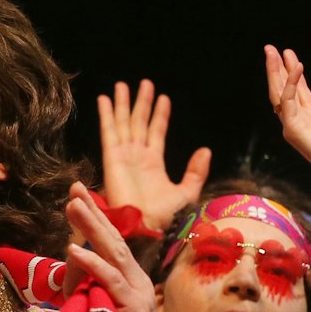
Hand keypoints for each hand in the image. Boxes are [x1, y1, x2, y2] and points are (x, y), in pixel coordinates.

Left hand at [63, 182, 159, 311]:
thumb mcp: (96, 308)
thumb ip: (86, 284)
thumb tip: (72, 260)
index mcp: (129, 278)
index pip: (111, 242)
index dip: (96, 218)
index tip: (77, 196)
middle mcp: (136, 280)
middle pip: (114, 240)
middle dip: (94, 214)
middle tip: (75, 190)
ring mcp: (137, 293)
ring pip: (114, 253)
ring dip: (92, 228)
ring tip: (73, 207)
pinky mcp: (132, 308)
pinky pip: (110, 280)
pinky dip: (92, 263)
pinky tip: (74, 249)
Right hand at [98, 79, 208, 233]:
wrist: (146, 228)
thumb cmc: (165, 216)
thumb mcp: (187, 191)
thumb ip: (195, 171)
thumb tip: (206, 150)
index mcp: (154, 164)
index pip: (156, 133)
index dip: (160, 115)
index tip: (164, 98)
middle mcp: (137, 157)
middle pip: (138, 123)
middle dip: (141, 104)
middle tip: (144, 83)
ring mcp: (124, 156)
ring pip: (123, 123)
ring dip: (123, 104)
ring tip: (123, 85)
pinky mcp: (112, 158)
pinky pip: (109, 132)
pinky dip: (107, 115)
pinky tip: (105, 99)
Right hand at [266, 45, 310, 193]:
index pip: (298, 92)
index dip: (293, 73)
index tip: (289, 55)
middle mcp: (298, 121)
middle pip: (284, 90)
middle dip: (277, 68)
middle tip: (271, 48)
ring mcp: (293, 125)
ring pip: (279, 93)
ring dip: (275, 71)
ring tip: (272, 52)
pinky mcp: (293, 129)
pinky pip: (288, 101)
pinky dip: (291, 83)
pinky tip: (297, 66)